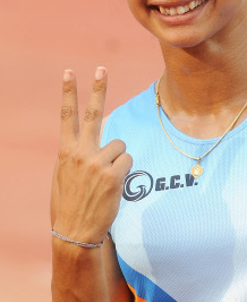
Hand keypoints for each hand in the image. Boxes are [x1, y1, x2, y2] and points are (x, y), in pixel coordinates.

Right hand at [53, 67, 131, 244]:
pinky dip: (126, 170)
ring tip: (107, 180)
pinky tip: (115, 186)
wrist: (74, 233)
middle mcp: (80, 153)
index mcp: (65, 152)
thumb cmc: (69, 206)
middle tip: (102, 68)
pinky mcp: (113, 174)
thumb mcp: (63, 178)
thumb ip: (74, 158)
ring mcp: (96, 162)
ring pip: (120, 145)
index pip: (67, 116)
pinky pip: (128, 160)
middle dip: (97, 88)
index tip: (69, 72)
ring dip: (119, 159)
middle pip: (93, 113)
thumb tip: (84, 146)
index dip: (68, 92)